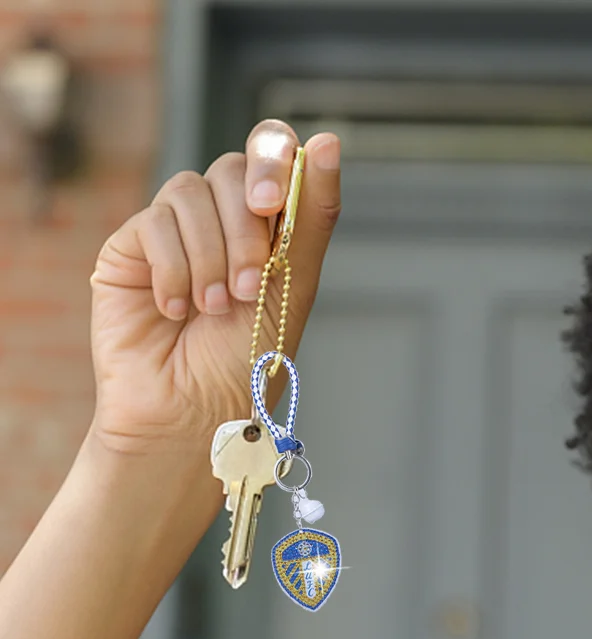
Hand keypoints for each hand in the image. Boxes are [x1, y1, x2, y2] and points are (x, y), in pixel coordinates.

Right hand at [89, 120, 340, 454]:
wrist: (193, 411)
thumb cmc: (248, 360)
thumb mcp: (293, 285)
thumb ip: (311, 217)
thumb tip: (326, 141)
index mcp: (268, 226)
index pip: (272, 153)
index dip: (273, 159)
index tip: (273, 204)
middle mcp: (222, 221)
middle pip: (233, 167)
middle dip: (247, 226)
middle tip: (249, 283)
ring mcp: (175, 231)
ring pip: (191, 190)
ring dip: (212, 255)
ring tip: (214, 308)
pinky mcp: (131, 248)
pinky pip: (153, 222)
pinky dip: (173, 269)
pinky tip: (175, 310)